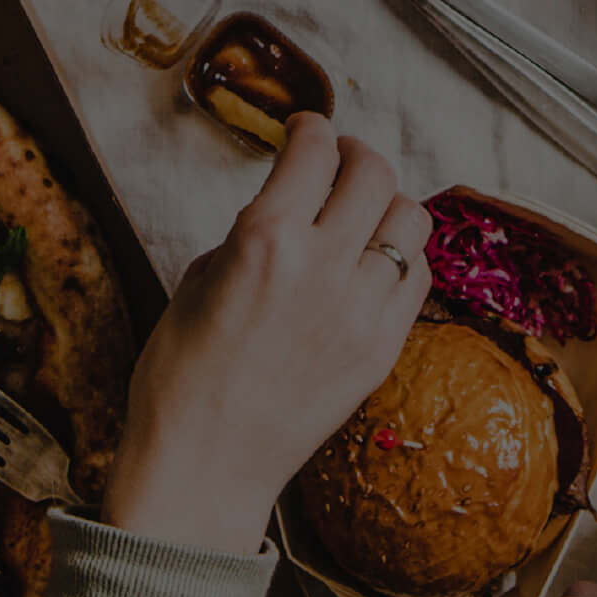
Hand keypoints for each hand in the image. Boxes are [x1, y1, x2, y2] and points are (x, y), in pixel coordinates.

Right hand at [98, 114, 431, 555]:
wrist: (202, 469)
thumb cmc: (178, 380)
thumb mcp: (197, 282)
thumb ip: (249, 236)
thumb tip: (284, 214)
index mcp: (266, 240)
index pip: (313, 151)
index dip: (310, 128)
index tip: (306, 130)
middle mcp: (324, 267)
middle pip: (374, 173)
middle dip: (355, 155)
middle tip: (338, 162)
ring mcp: (362, 311)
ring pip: (409, 220)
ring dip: (385, 205)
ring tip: (362, 214)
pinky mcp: (382, 350)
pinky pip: (417, 278)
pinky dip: (402, 259)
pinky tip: (375, 266)